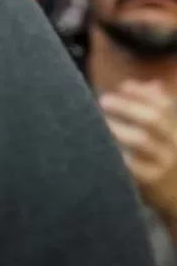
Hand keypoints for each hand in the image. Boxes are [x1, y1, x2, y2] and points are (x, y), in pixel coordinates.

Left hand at [101, 81, 176, 222]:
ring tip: (98, 121)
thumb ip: (161, 110)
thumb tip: (152, 84)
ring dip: (118, 127)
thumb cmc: (166, 161)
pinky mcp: (151, 182)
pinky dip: (117, 153)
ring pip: (143, 140)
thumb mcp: (169, 136)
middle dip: (128, 106)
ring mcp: (164, 163)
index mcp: (176, 131)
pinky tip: (100, 146)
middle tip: (103, 99)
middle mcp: (174, 145)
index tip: (122, 86)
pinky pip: (132, 165)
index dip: (143, 93)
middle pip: (154, 119)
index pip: (164, 106)